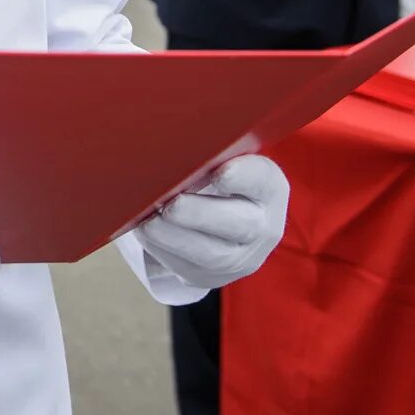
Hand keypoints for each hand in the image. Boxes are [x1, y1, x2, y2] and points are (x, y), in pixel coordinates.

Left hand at [137, 155, 288, 290]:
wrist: (217, 220)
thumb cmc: (210, 176)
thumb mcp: (219, 158)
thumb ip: (205, 151)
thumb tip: (168, 139)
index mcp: (268, 187)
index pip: (263, 181)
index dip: (243, 177)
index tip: (220, 172)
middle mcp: (264, 226)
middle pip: (240, 225)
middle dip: (200, 215)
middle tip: (171, 205)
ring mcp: (240, 257)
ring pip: (213, 255)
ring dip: (175, 238)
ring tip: (148, 223)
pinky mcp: (211, 275)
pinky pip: (187, 268)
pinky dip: (162, 250)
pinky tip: (146, 233)